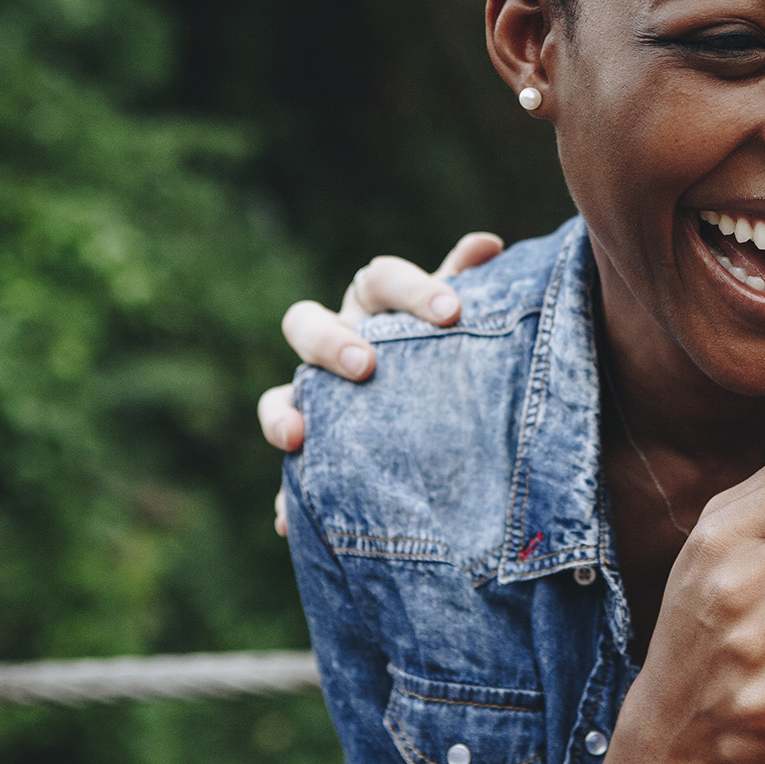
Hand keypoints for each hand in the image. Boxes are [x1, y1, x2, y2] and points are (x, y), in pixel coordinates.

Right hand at [261, 232, 502, 532]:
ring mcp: (314, 395)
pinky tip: (288, 521)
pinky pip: (286, 475)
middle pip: (306, 322)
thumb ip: (468, 283)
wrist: (446, 422)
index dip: (411, 289)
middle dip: (331, 341)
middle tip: (366, 366)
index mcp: (375, 303)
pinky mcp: (311, 451)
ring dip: (280, 413)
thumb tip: (488, 242)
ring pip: (276, 395)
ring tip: (296, 437)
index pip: (380, 280)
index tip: (452, 312)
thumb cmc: (451, 353)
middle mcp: (335, 341)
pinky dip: (286, 498)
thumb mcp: (463, 325)